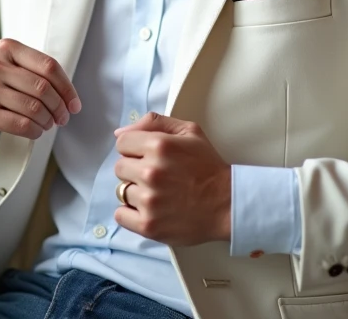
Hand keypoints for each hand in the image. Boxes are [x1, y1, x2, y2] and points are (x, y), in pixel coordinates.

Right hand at [0, 38, 80, 140]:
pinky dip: (35, 131)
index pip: (48, 66)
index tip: (73, 103)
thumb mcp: (9, 64)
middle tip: (62, 117)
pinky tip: (35, 130)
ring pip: (33, 108)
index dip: (67, 88)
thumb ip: (35, 71)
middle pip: (43, 88)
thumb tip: (68, 95)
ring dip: (47, 120)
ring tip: (48, 123)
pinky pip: (20, 124)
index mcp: (7, 49)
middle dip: (59, 107)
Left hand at [113, 112, 230, 246]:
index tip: (148, 157)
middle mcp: (151, 172)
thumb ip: (154, 123)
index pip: (122, 142)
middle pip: (120, 167)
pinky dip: (130, 214)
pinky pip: (121, 215)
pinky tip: (149, 210)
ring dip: (136, 192)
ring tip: (157, 194)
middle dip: (135, 170)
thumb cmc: (208, 167)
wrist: (228, 204)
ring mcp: (149, 200)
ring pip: (121, 191)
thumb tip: (119, 132)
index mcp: (159, 145)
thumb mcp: (189, 132)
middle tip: (156, 177)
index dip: (134, 149)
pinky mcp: (148, 225)